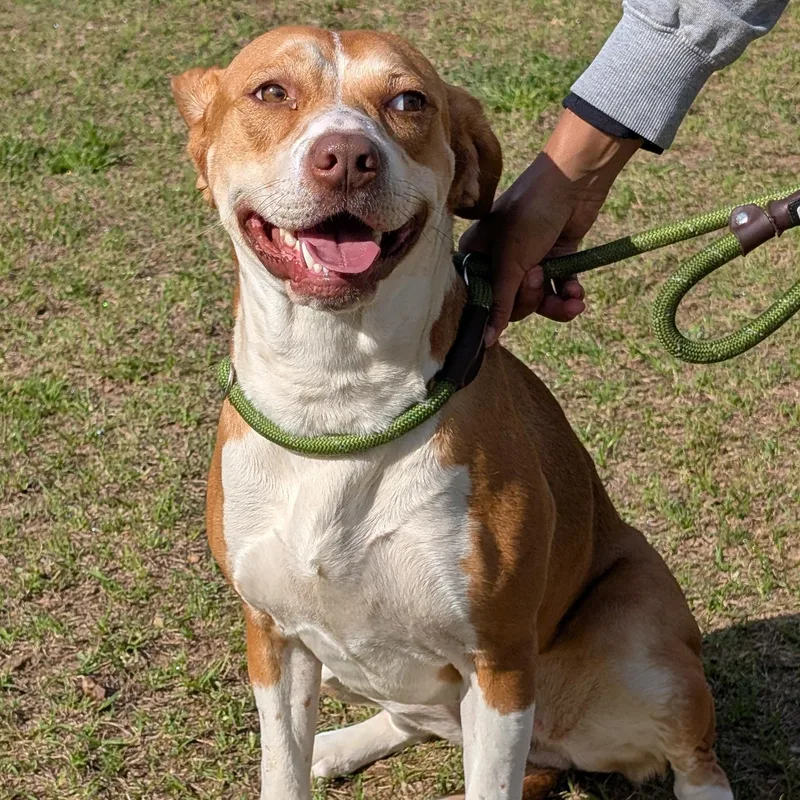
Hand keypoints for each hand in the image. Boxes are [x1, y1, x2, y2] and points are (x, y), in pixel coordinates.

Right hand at [459, 110, 640, 345]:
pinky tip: (578, 294)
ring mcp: (528, 261)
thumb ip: (500, 302)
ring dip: (554, 305)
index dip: (496, 309)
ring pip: (536, 301)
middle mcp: (499, 261)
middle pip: (510, 304)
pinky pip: (558, 291)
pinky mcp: (555, 260)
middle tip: (538, 274)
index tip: (511, 305)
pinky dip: (568, 295)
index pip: (480, 298)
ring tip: (570, 298)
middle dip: (529, 297)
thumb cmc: (531, 214)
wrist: (574, 181)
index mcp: (477, 255)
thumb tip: (486, 341)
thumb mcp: (511, 261)